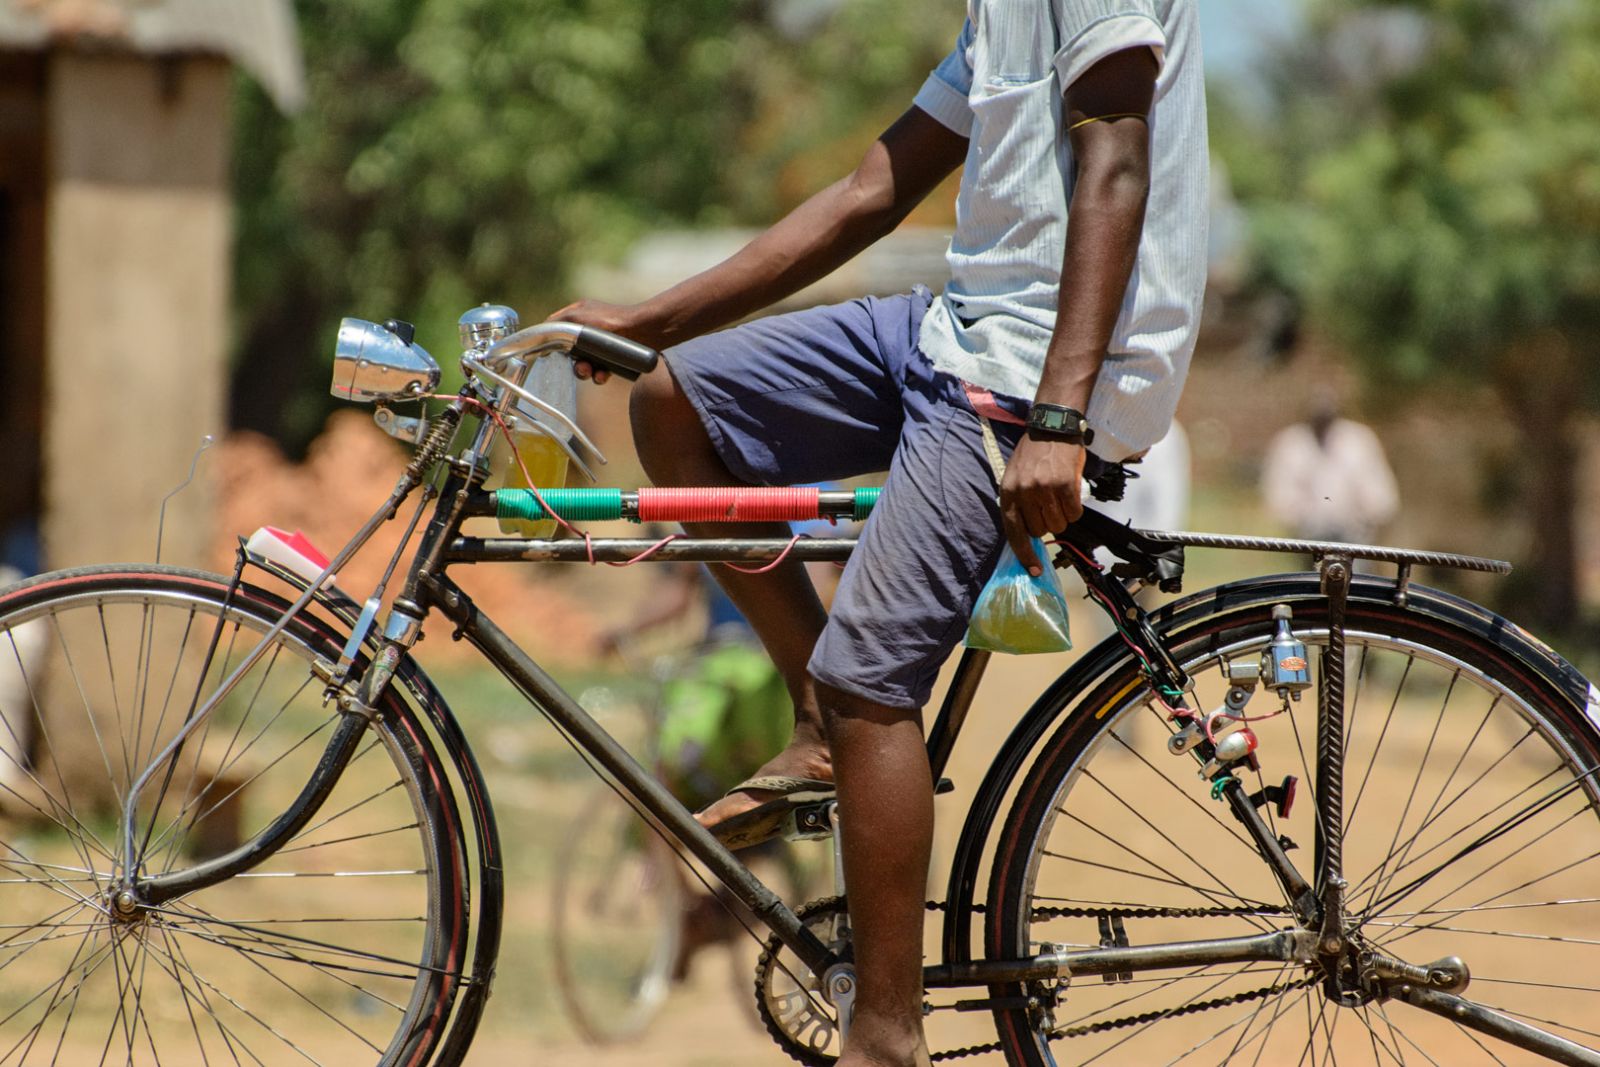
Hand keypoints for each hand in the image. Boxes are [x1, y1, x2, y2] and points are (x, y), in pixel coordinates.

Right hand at [545, 298, 652, 384]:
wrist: (646, 332)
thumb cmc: (611, 321)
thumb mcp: (577, 317)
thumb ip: (556, 324)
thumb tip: (541, 333)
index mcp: (578, 315)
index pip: (556, 330)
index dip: (550, 343)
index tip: (546, 355)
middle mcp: (588, 330)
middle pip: (570, 352)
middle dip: (573, 362)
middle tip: (581, 367)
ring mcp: (601, 345)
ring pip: (584, 363)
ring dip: (584, 371)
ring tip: (591, 372)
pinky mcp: (613, 358)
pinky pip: (600, 370)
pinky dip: (599, 375)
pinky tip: (604, 375)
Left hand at [999, 436, 1086, 575]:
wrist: (1053, 427)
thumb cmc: (1034, 453)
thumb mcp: (1015, 476)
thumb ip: (1019, 503)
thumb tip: (1028, 534)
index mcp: (1007, 493)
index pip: (1013, 532)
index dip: (1024, 554)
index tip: (1033, 570)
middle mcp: (1023, 493)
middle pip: (1039, 531)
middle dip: (1047, 524)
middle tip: (1051, 506)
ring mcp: (1044, 489)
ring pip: (1058, 525)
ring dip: (1063, 516)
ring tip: (1061, 497)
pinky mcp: (1065, 485)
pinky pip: (1074, 513)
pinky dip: (1075, 508)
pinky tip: (1071, 492)